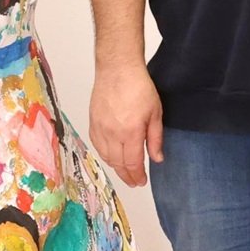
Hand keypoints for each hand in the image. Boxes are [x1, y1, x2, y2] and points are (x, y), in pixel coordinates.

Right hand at [89, 62, 163, 187]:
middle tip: (134, 181)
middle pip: (118, 163)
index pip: (132, 163)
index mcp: (130, 132)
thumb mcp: (155, 113)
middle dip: (126, 175)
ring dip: (115, 167)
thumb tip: (157, 158)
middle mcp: (112, 134)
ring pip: (106, 156)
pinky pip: (97, 145)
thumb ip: (155, 139)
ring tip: (124, 171)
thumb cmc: (138, 86)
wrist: (117, 69)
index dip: (137, 175)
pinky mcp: (93, 122)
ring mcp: (100, 128)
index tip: (141, 181)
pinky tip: (111, 156)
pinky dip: (104, 155)